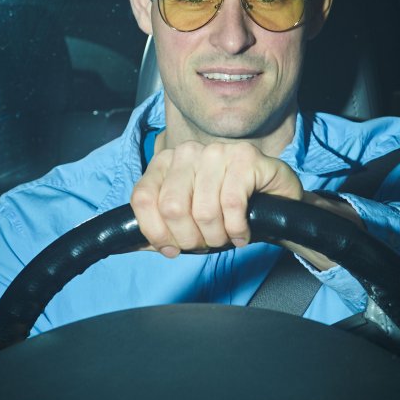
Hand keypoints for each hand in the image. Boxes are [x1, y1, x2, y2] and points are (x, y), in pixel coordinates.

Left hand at [131, 141, 303, 256]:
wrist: (272, 202)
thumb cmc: (226, 211)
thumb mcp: (186, 222)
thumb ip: (158, 229)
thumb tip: (126, 244)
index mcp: (166, 162)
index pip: (143, 199)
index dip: (156, 232)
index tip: (173, 247)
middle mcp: (188, 151)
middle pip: (172, 208)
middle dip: (190, 238)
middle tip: (206, 242)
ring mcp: (217, 151)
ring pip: (203, 210)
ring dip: (217, 236)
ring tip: (227, 236)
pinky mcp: (246, 157)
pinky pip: (232, 205)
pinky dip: (237, 230)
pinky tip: (242, 231)